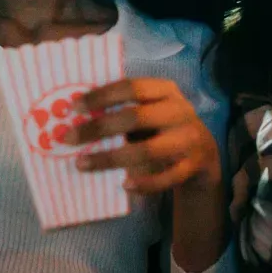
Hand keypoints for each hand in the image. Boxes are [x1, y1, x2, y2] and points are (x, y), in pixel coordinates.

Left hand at [65, 78, 221, 194]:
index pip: (132, 87)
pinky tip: (123, 185)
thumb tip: (75, 117)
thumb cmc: (162, 127)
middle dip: (98, 128)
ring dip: (111, 159)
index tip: (74, 107)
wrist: (203, 152)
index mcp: (166, 91)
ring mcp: (188, 139)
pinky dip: (143, 184)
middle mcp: (180, 111)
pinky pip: (165, 178)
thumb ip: (123, 110)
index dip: (102, 96)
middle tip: (68, 138)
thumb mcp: (150, 110)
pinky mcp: (192, 166)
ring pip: (147, 151)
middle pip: (135, 117)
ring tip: (82, 164)